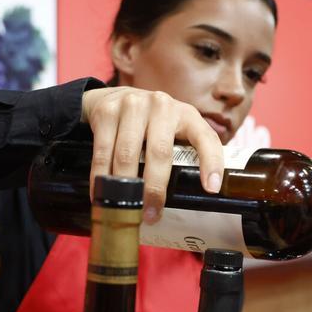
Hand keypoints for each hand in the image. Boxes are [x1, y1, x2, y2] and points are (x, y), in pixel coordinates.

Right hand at [80, 86, 224, 220]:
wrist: (113, 96)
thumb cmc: (152, 123)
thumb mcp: (175, 131)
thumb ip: (186, 153)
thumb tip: (197, 196)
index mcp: (187, 115)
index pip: (205, 138)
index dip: (211, 163)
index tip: (211, 189)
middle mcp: (162, 106)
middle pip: (160, 153)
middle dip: (155, 189)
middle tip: (151, 215)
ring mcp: (133, 105)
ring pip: (128, 155)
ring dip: (126, 188)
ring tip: (125, 209)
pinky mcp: (107, 111)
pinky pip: (102, 151)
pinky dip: (100, 177)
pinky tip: (101, 194)